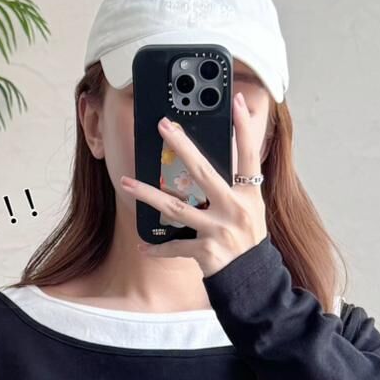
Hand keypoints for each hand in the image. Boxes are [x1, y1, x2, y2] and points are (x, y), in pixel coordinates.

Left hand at [120, 90, 267, 276]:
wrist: (253, 279)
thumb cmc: (249, 239)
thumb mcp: (252, 208)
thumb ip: (236, 184)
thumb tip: (220, 154)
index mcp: (249, 195)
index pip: (247, 155)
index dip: (243, 127)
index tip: (235, 100)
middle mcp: (235, 209)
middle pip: (203, 172)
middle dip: (182, 146)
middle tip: (163, 126)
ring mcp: (219, 230)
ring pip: (176, 207)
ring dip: (147, 194)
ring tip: (126, 182)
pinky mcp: (207, 252)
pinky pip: (176, 247)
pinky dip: (158, 248)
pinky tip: (142, 246)